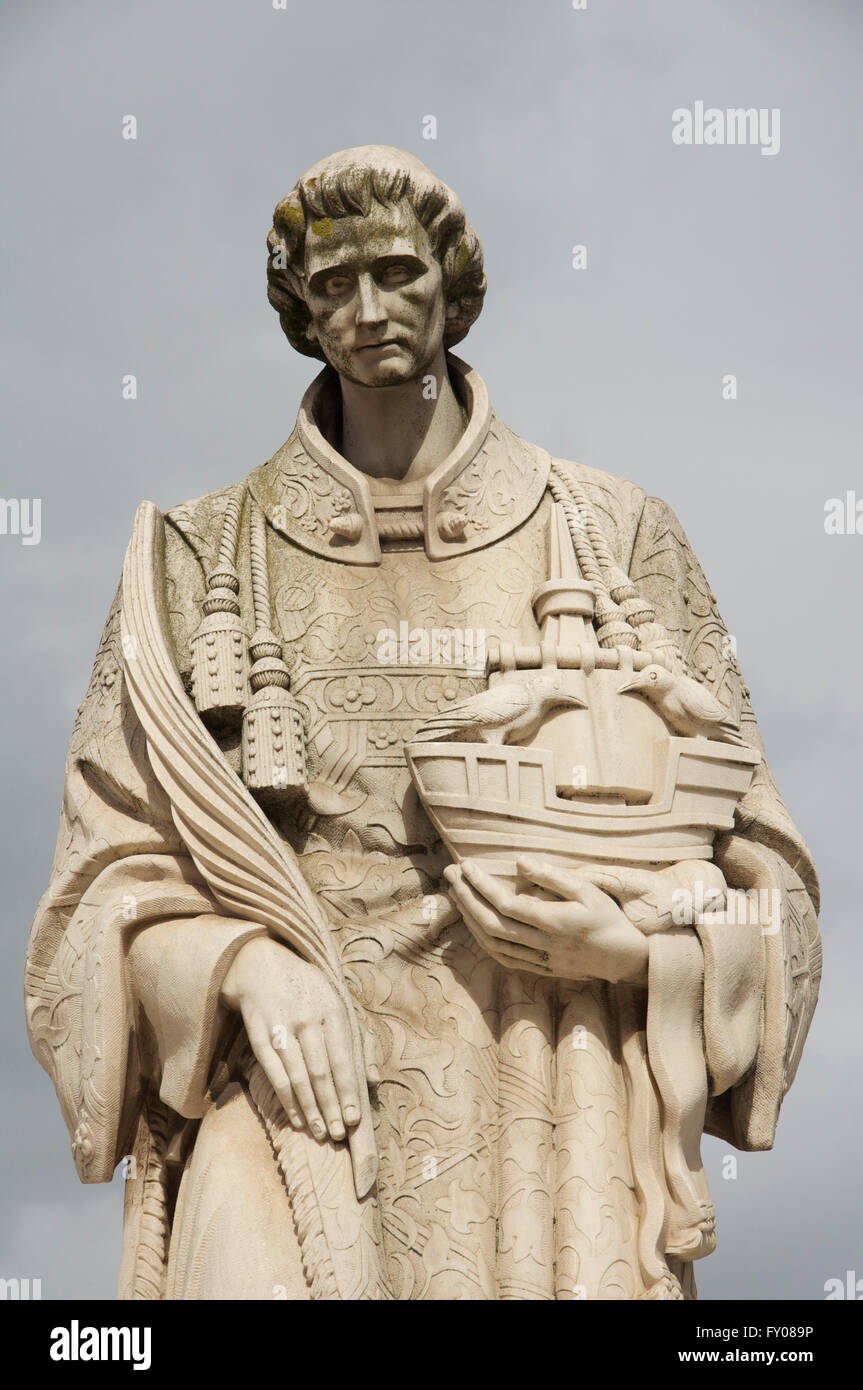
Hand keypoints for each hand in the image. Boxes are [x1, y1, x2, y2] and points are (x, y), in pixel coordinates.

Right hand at [220, 937, 376, 1142]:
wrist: (260, 963)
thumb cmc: (307, 989)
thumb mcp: (337, 1002)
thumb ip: (357, 1039)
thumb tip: (372, 1078)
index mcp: (332, 1008)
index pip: (343, 1057)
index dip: (348, 1090)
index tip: (355, 1119)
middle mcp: (307, 1017)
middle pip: (321, 1071)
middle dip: (331, 1106)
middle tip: (340, 1134)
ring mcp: (281, 1026)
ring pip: (297, 1076)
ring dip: (310, 1108)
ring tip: (321, 1133)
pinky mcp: (259, 1034)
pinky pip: (274, 1073)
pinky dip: (286, 1099)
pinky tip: (296, 1118)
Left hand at [443, 855, 649, 985]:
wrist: (624, 958)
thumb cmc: (607, 917)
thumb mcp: (587, 890)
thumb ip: (552, 876)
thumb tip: (520, 862)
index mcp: (555, 922)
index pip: (506, 904)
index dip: (481, 885)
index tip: (466, 866)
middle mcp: (543, 944)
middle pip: (492, 924)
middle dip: (466, 898)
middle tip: (450, 875)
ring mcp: (540, 960)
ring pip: (493, 944)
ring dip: (470, 919)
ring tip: (457, 895)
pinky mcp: (540, 969)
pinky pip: (503, 957)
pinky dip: (483, 940)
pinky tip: (475, 923)